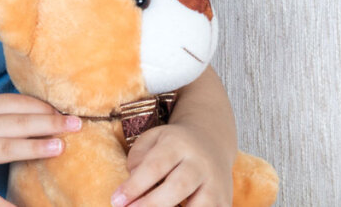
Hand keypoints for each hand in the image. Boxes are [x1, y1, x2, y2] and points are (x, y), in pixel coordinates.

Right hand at [0, 94, 81, 206]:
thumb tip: (10, 112)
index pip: (14, 103)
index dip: (40, 107)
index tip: (63, 110)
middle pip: (16, 122)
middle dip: (49, 123)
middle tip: (77, 125)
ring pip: (4, 147)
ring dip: (33, 146)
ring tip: (59, 147)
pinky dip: (2, 205)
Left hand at [111, 123, 232, 206]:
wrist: (210, 141)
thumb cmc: (172, 144)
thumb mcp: (152, 139)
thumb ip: (138, 157)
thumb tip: (132, 183)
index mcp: (178, 144)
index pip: (155, 166)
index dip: (135, 186)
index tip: (116, 201)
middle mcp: (200, 163)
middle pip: (178, 186)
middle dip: (152, 204)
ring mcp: (216, 184)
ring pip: (199, 206)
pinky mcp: (224, 201)